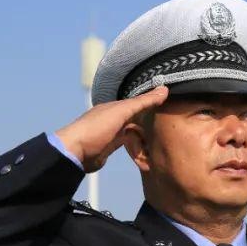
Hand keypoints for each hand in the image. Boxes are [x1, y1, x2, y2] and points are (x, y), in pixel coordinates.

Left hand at [54, 86, 168, 172]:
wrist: (75, 152)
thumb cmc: (97, 129)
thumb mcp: (121, 112)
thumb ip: (142, 102)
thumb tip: (165, 89)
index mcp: (114, 107)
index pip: (138, 104)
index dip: (152, 105)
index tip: (170, 108)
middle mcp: (113, 118)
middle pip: (137, 120)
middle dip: (150, 126)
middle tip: (168, 133)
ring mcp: (111, 134)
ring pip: (134, 135)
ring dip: (145, 141)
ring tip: (159, 147)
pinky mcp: (109, 148)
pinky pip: (128, 147)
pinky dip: (138, 151)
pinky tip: (146, 156)